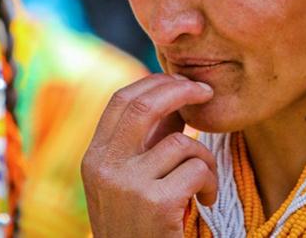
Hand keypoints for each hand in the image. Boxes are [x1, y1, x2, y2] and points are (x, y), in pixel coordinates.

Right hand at [82, 74, 217, 237]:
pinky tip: (206, 201)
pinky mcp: (156, 204)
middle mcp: (104, 168)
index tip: (181, 83)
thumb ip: (147, 143)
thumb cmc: (140, 228)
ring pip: (182, 142)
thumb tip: (176, 100)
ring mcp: (127, 185)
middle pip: (143, 105)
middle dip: (180, 90)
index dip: (154, 83)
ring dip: (204, 158)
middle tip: (206, 92)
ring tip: (205, 183)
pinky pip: (197, 170)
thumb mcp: (130, 183)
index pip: (120, 100)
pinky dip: (211, 183)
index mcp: (94, 158)